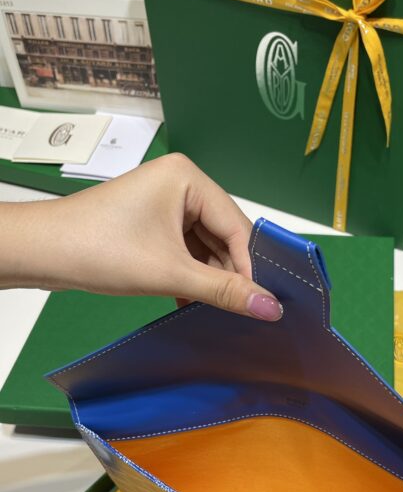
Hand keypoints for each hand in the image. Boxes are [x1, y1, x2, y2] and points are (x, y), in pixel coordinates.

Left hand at [0, 154, 281, 320]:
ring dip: (209, 280)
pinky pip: (185, 251)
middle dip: (229, 275)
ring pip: (204, 247)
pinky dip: (190, 276)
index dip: (251, 267)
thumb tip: (273, 310)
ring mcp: (164, 204)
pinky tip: (195, 303)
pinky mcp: (151, 223)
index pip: (237, 227)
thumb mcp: (170, 273)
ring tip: (221, 312)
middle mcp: (181, 184)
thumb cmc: (102, 251)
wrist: (40, 253)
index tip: (264, 304)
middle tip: (246, 313)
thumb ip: (225, 291)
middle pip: (222, 236)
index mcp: (189, 178)